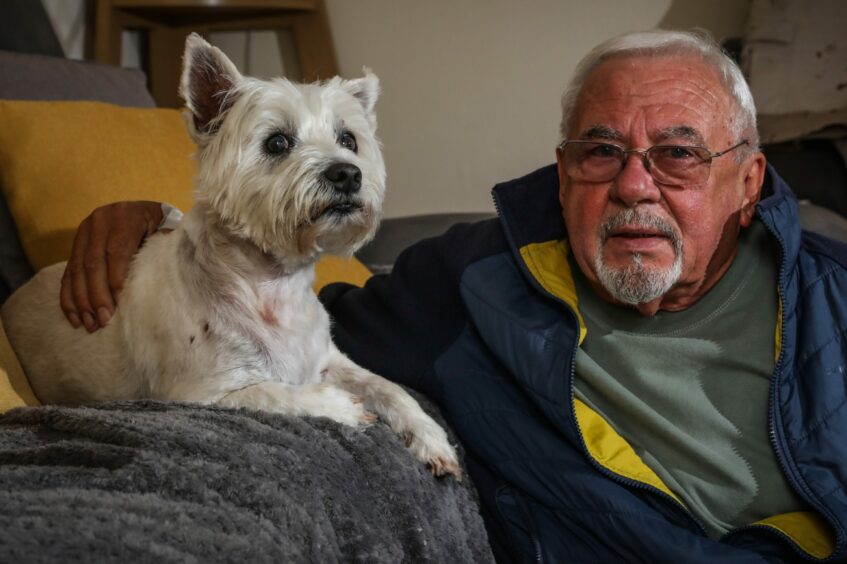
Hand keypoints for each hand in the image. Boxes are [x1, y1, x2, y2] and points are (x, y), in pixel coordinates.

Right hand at [60, 201, 164, 331]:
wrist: (146, 211)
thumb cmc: (161, 228)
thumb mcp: (167, 231)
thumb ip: (164, 247)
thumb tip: (162, 275)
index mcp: (125, 216)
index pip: (116, 251)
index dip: (115, 279)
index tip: (118, 305)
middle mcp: (100, 221)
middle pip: (93, 262)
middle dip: (97, 295)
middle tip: (103, 320)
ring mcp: (84, 232)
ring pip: (76, 269)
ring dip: (81, 300)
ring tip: (89, 323)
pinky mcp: (75, 244)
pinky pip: (67, 272)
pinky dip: (69, 296)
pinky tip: (75, 316)